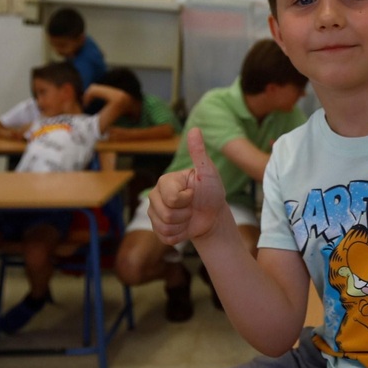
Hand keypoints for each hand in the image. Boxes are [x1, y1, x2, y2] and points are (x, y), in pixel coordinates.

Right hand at [148, 128, 227, 244]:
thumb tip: (195, 130)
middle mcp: (155, 195)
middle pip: (166, 215)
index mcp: (165, 181)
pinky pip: (164, 237)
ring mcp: (154, 213)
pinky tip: (184, 227)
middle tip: (191, 206)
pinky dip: (179, 235)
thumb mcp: (208, 172)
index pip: (171, 198)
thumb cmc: (211, 191)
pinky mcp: (157, 229)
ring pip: (164, 227)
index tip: (193, 194)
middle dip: (185, 214)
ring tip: (188, 216)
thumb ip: (199, 153)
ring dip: (182, 225)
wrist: (213, 215)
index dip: (186, 200)